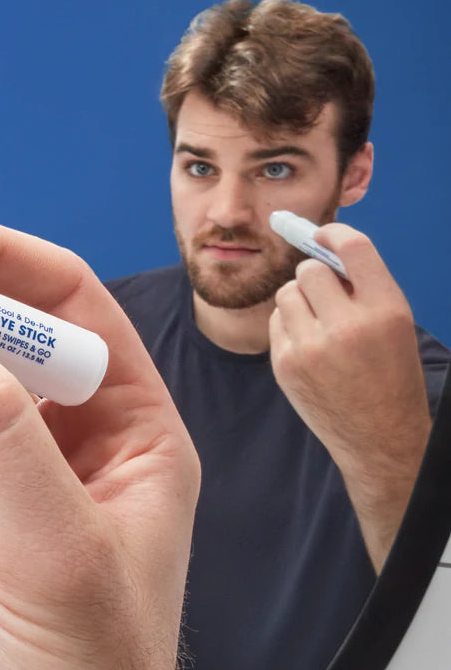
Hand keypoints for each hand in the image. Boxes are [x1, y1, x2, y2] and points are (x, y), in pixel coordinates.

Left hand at [270, 223, 431, 567]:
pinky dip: (288, 326)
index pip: (352, 247)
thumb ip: (362, 285)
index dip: (333, 233)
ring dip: (300, 300)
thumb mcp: (393, 323)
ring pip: (287, 293)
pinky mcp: (286, 365)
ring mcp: (312, 348)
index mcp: (385, 310)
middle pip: (309, 269)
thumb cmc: (388, 371)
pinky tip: (309, 347)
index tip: (323, 234)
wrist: (379, 435)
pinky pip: (275, 321)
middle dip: (315, 276)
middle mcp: (348, 326)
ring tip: (321, 325)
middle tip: (328, 296)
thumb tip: (320, 245)